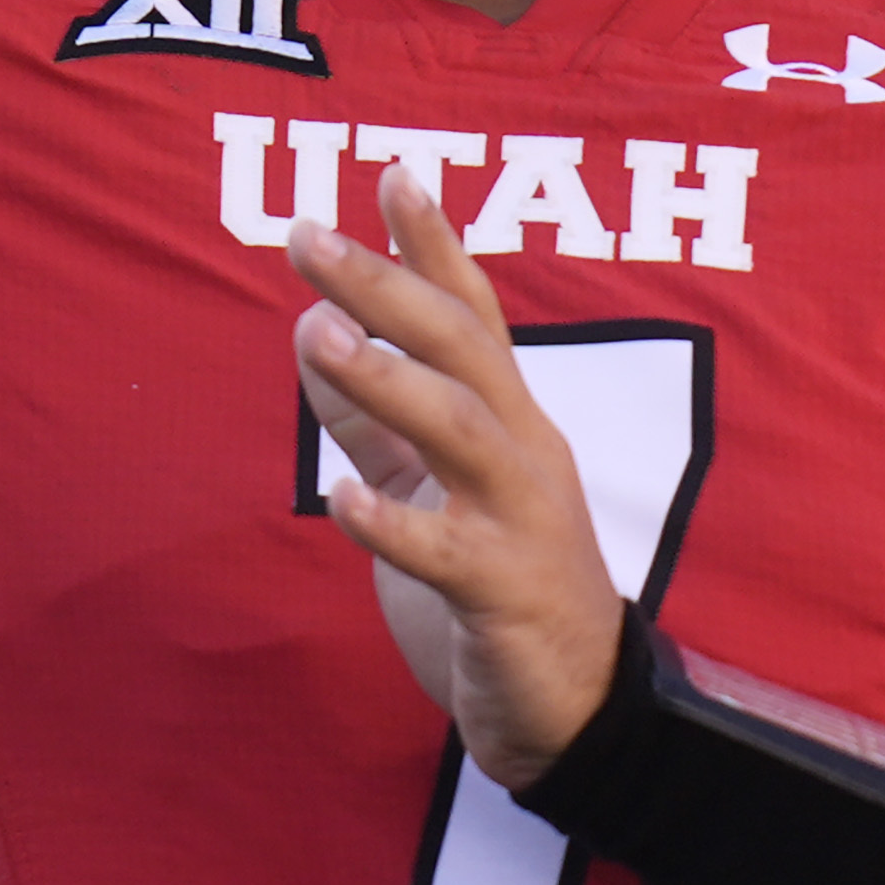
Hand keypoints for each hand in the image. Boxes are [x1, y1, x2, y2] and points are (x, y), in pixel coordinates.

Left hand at [293, 171, 624, 785]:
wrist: (576, 713)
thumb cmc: (502, 585)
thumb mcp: (433, 488)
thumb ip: (378, 418)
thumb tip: (314, 331)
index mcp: (511, 422)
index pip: (474, 314)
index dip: (434, 244)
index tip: (394, 172)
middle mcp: (525, 454)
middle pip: (461, 350)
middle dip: (386, 286)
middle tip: (308, 237)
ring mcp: (522, 521)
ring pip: (461, 432)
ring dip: (389, 381)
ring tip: (318, 335)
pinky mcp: (506, 595)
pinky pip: (447, 553)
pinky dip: (394, 523)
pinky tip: (339, 499)